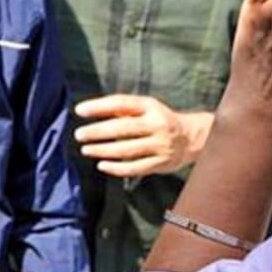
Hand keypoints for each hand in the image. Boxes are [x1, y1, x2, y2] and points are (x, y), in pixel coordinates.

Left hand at [73, 95, 209, 177]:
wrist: (191, 138)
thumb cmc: (159, 120)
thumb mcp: (146, 108)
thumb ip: (122, 109)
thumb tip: (90, 111)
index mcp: (150, 107)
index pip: (121, 104)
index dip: (99, 106)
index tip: (80, 110)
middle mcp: (156, 124)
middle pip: (122, 128)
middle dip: (97, 131)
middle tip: (79, 134)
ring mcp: (159, 145)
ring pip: (126, 150)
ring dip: (103, 150)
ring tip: (86, 149)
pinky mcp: (160, 163)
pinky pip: (135, 168)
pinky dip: (116, 168)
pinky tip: (102, 165)